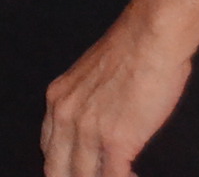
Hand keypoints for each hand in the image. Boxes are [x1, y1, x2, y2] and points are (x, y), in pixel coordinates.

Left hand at [42, 12, 192, 176]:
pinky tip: (134, 176)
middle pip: (57, 170)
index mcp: (56, 99)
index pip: (48, 149)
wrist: (150, 37)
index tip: (78, 172)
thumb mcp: (90, 77)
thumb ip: (86, 102)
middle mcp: (64, 116)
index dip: (63, 167)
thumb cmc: (131, 50)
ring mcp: (87, 130)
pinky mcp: (115, 140)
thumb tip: (99, 122)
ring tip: (118, 175)